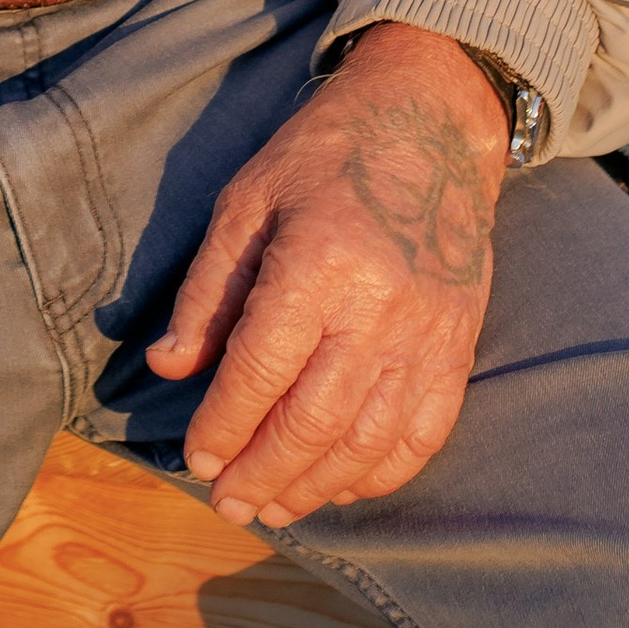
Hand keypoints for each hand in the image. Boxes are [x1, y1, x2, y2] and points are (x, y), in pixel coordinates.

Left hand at [148, 22, 509, 529]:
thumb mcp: (247, 201)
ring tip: (276, 506)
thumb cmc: (326, 154)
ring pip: (368, 440)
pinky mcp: (459, 344)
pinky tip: (345, 485)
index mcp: (318, 265)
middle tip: (228, 503)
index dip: (223, 427)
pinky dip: (383, 472)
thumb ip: (209, 290)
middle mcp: (378, 309)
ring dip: (317, 485)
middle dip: (262, 473)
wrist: (429, 121)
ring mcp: (427, 333)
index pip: (260, 373)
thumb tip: (169, 367)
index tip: (196, 459)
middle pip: (312, 422)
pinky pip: (425, 432)